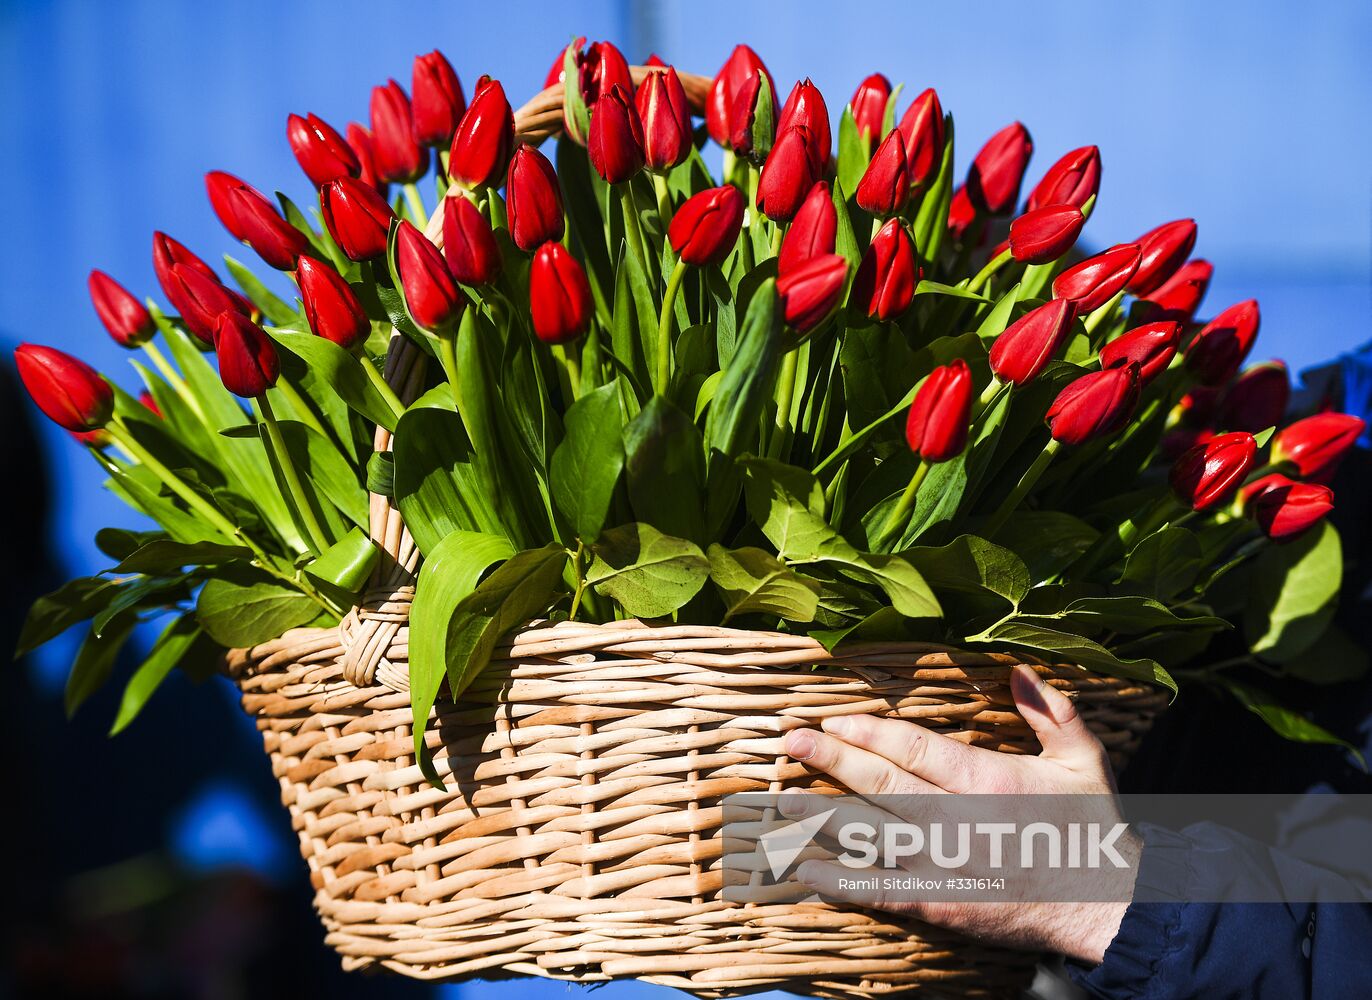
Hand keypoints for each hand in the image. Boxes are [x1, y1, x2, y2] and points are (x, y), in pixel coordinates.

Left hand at [781, 663, 1131, 964]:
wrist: (1106, 909)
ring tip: (783, 803)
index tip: (833, 722)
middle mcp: (957, 821)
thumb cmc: (1092, 828)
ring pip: (872, 837)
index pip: (915, 749)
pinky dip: (842, 883)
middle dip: (832, 762)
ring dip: (823, 819)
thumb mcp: (1083, 760)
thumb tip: (1019, 668)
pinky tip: (809, 872)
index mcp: (988, 780)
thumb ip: (1051, 711)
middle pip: (882, 785)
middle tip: (791, 742)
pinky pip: (882, 892)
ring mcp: (944, 867)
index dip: (869, 734)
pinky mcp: (940, 905)